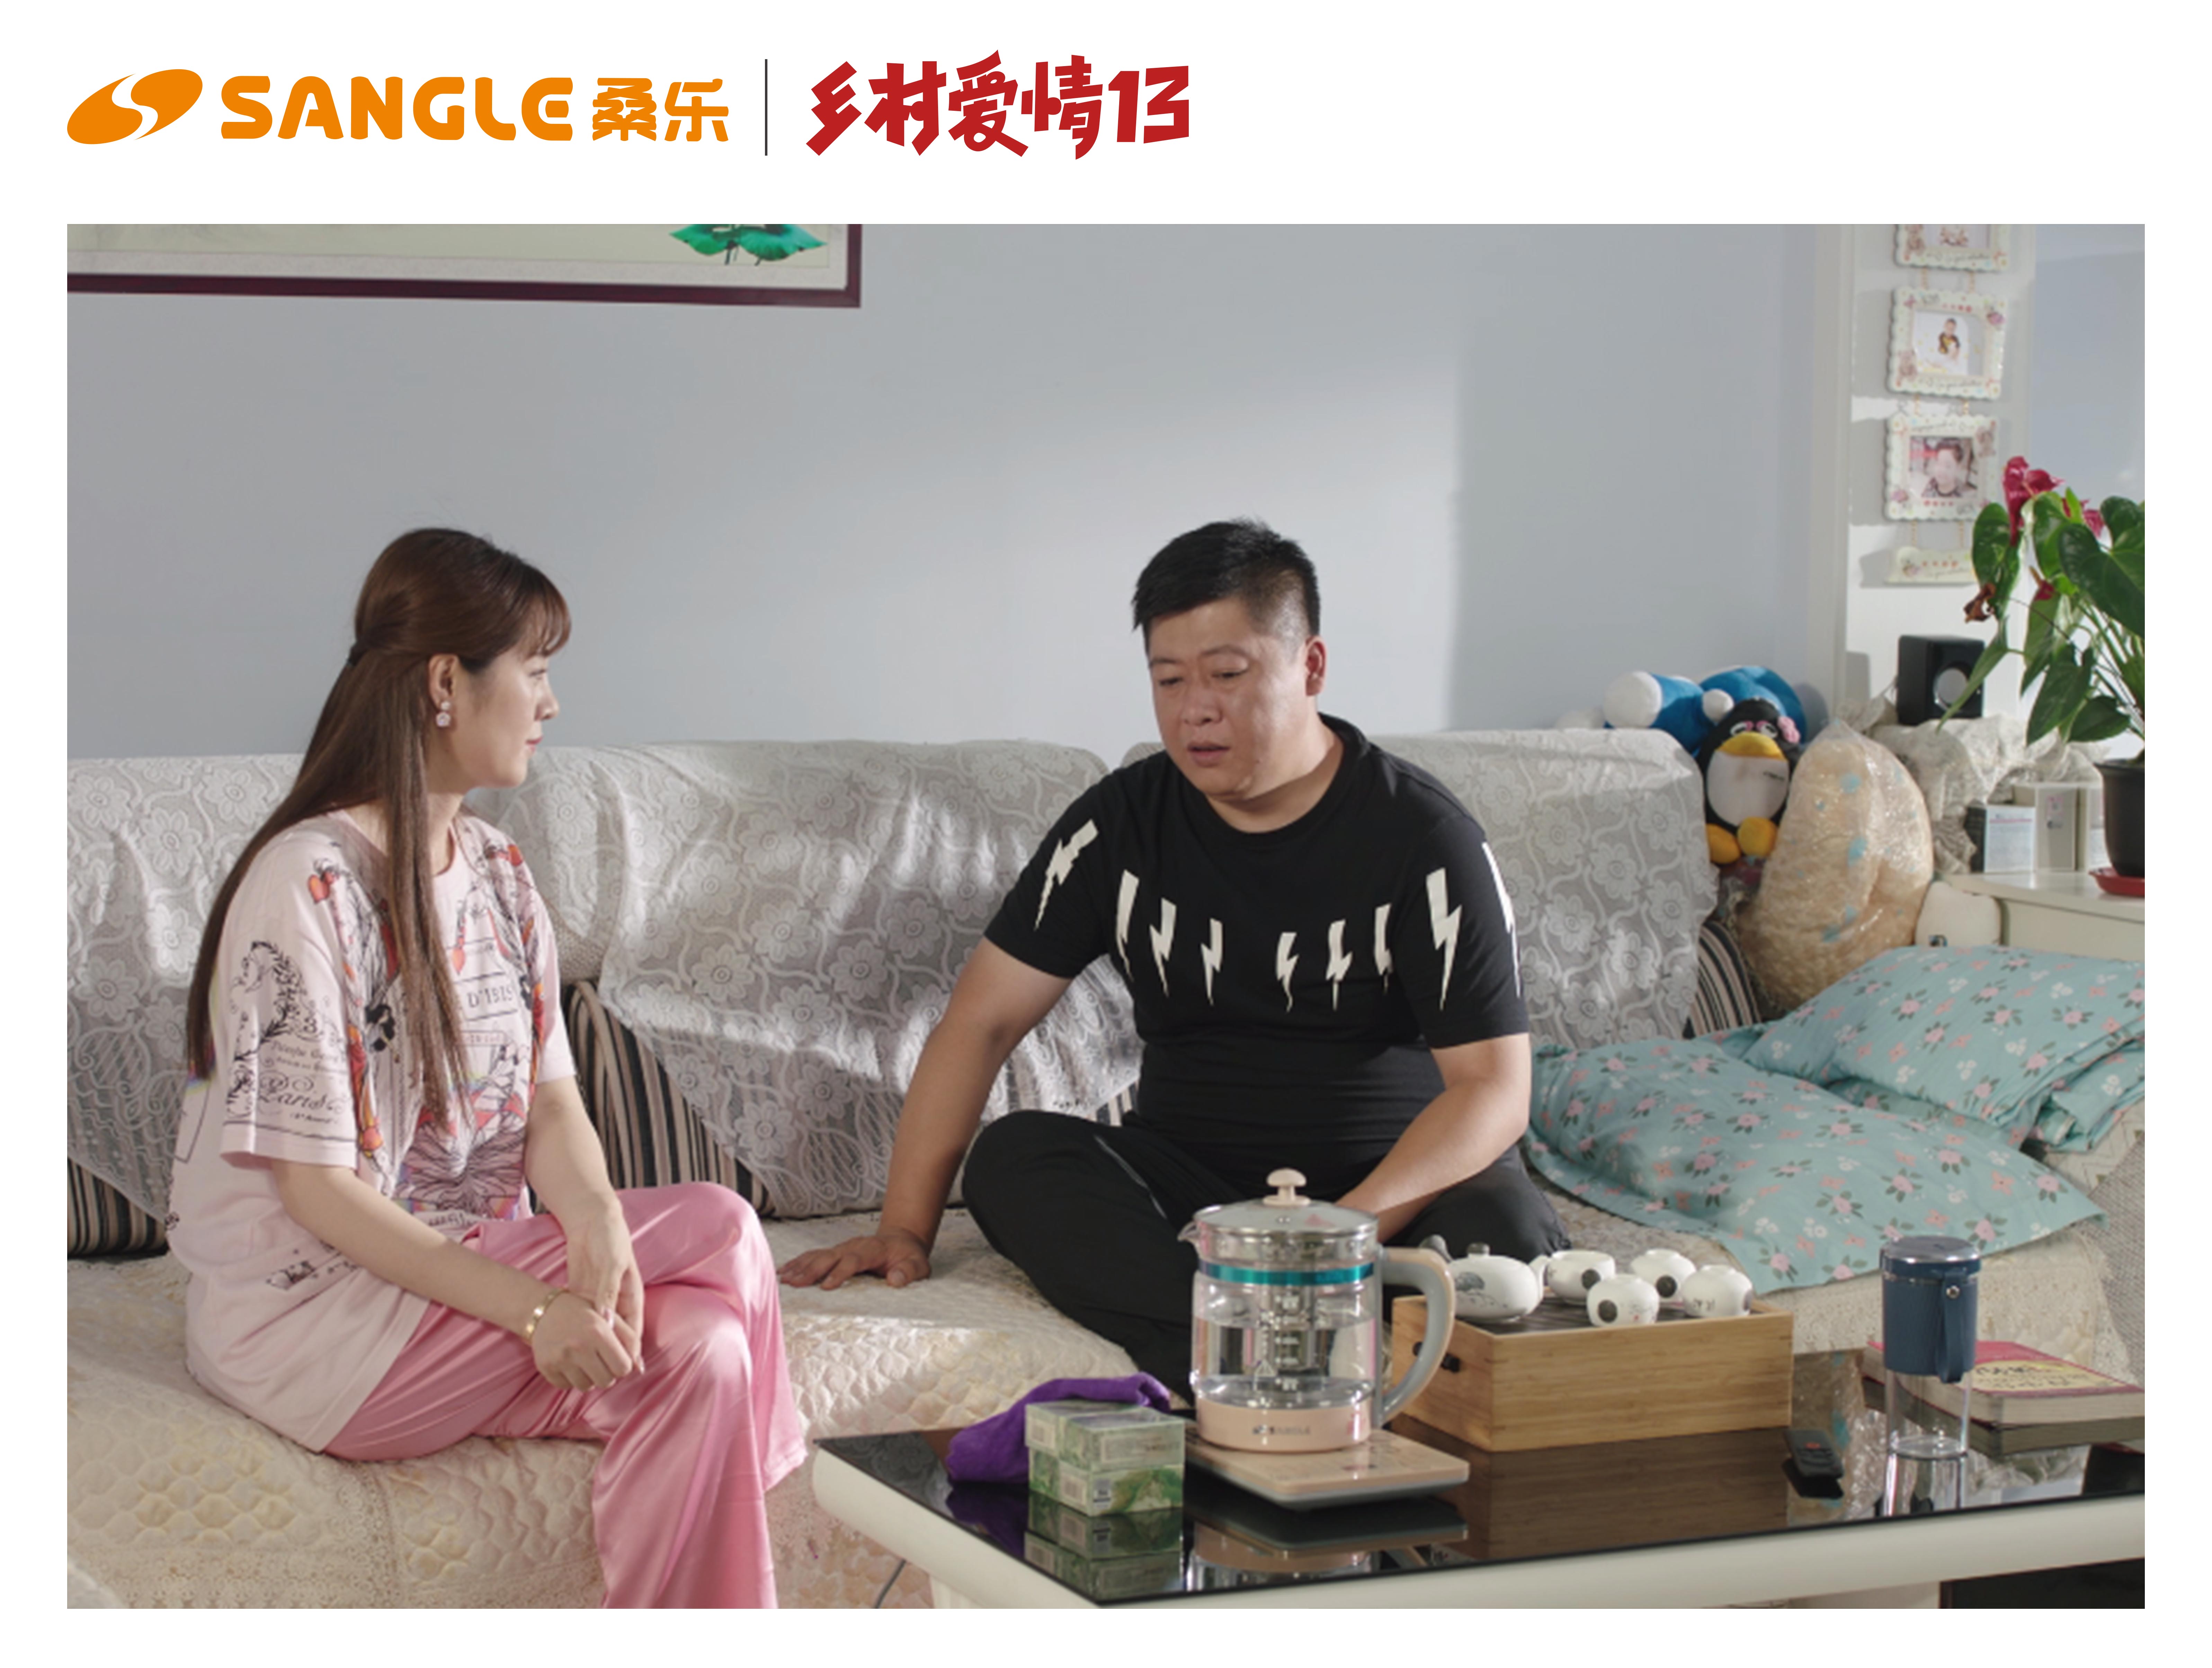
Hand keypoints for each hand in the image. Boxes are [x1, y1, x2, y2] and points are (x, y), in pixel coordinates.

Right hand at [528, 1288, 634, 1391]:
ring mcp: (560, 1358)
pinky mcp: (545, 1367)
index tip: (615, 1356)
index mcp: (598, 1331)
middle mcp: (578, 1346)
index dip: (622, 1364)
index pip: (623, 1368)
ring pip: (586, 1387)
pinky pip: (567, 1387)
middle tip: (599, 1358)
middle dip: (607, 1373)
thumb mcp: (609, 1317)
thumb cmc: (583, 1313)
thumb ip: (629, 1340)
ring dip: (588, 1377)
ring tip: (583, 1358)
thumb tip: (639, 1368)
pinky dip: (570, 1378)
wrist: (544, 1310)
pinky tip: (568, 1361)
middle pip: (606, 1381)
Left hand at [558, 1206, 644, 1368]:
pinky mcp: (582, 1294)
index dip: (633, 1350)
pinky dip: (579, 1333)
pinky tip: (573, 1348)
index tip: (631, 1371)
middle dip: (613, 1355)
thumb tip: (606, 1323)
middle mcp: (616, 1301)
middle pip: (616, 1335)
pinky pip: (582, 1319)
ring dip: (595, 1348)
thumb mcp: (612, 1264)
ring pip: (598, 1331)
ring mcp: (598, 1299)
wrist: (591, 1219)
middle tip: (607, 1378)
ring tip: (589, 1369)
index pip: (634, 1329)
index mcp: (631, 1295)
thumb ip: (608, 1293)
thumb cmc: (609, 1238)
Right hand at [778, 1228, 931, 1290]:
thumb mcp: (918, 1264)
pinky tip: (784, 1271)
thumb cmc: (908, 1255)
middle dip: (812, 1270)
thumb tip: (895, 1279)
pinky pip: (815, 1255)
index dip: (840, 1272)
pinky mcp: (836, 1251)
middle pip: (830, 1256)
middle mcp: (854, 1246)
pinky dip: (799, 1262)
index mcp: (873, 1250)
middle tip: (794, 1283)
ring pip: (818, 1255)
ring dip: (801, 1266)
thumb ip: (909, 1271)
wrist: (902, 1239)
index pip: (853, 1260)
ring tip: (783, 1279)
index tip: (827, 1286)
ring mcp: (843, 1247)